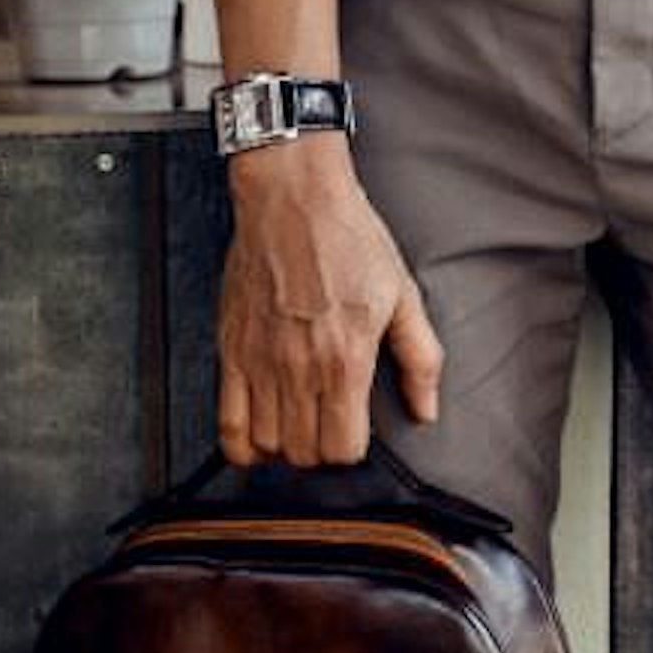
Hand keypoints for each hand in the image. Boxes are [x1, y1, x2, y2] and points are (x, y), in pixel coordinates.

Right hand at [216, 138, 443, 466]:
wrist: (293, 199)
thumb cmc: (348, 239)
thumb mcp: (403, 296)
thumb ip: (420, 360)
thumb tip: (426, 410)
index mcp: (346, 359)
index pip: (343, 449)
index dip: (352, 449)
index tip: (354, 431)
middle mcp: (300, 368)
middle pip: (304, 453)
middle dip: (319, 451)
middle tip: (326, 427)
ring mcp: (260, 363)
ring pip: (266, 444)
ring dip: (283, 447)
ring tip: (296, 427)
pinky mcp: (232, 350)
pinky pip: (227, 423)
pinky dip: (241, 444)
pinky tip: (257, 437)